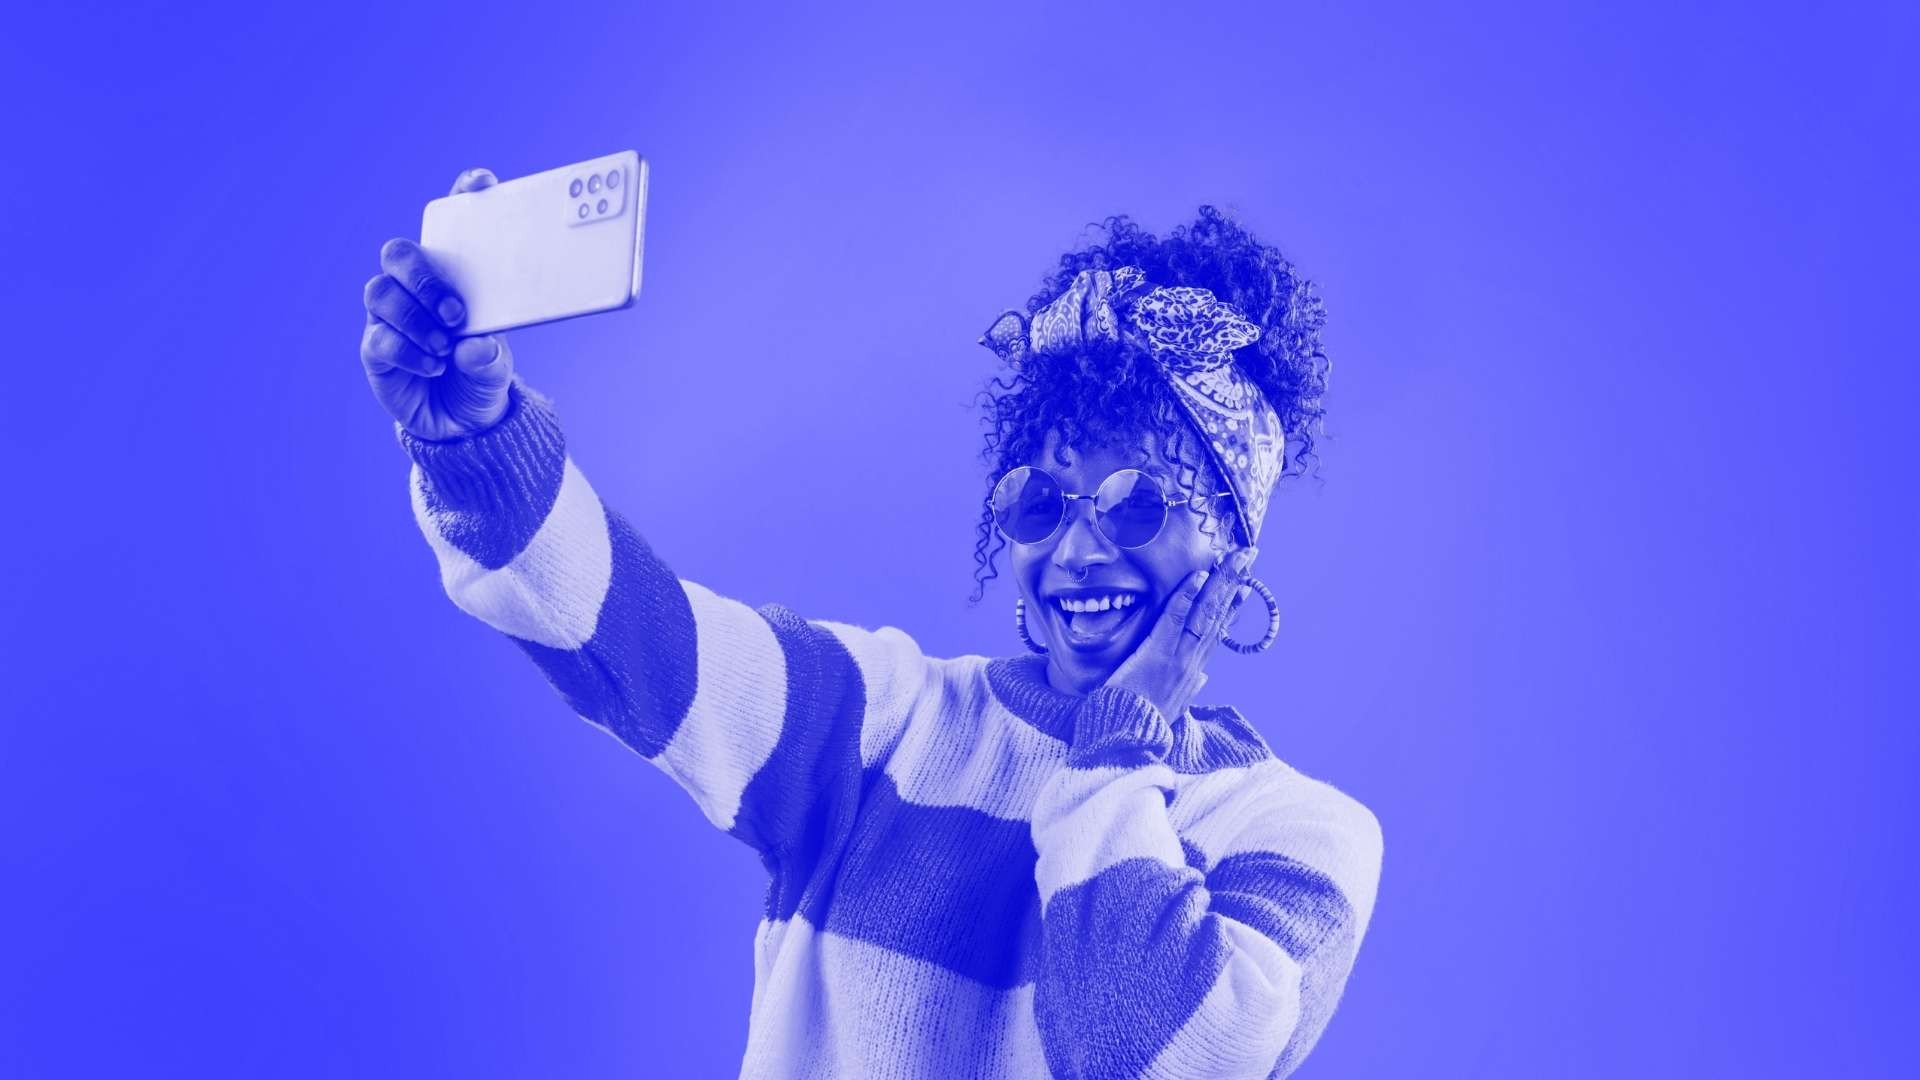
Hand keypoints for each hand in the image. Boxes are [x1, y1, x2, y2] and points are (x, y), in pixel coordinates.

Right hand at [360, 168, 514, 440]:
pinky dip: (408, 351)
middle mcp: (416, 290)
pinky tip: (434, 365)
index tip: (481, 182)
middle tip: (454, 311)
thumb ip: (490, 358)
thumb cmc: (480, 378)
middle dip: (421, 275)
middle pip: (398, 253)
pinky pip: (379, 337)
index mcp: (453, 279)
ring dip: (414, 318)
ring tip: (445, 346)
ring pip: (380, 292)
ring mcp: (391, 317)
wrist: (462, 427)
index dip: (462, 197)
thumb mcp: (497, 369)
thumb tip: (475, 346)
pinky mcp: (376, 349)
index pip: (451, 228)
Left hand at [1105, 545, 1258, 722]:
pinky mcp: (1157, 654)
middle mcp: (1193, 661)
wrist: (1127, 739)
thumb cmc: (1144, 720)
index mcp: (1194, 669)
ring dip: (1220, 581)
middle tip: (1248, 554)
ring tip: (1233, 557)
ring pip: (1204, 613)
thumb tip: (1202, 678)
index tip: (1244, 585)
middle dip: (1234, 582)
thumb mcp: (1174, 705)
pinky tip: (1197, 576)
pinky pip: (1174, 620)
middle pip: (1218, 615)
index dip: (1231, 606)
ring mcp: (1178, 657)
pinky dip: (1186, 597)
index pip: (1217, 631)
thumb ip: (1190, 688)